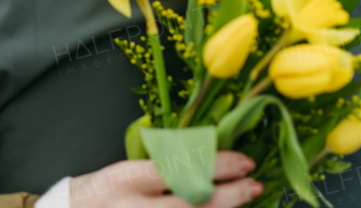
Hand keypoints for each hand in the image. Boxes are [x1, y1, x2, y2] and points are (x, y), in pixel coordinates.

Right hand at [68, 151, 261, 207]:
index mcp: (128, 179)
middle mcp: (136, 207)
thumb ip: (165, 166)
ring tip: (246, 196)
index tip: (243, 161)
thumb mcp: (128, 170)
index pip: (181, 169)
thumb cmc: (106, 190)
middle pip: (194, 203)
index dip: (217, 167)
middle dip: (230, 195)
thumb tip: (212, 157)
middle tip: (253, 184)